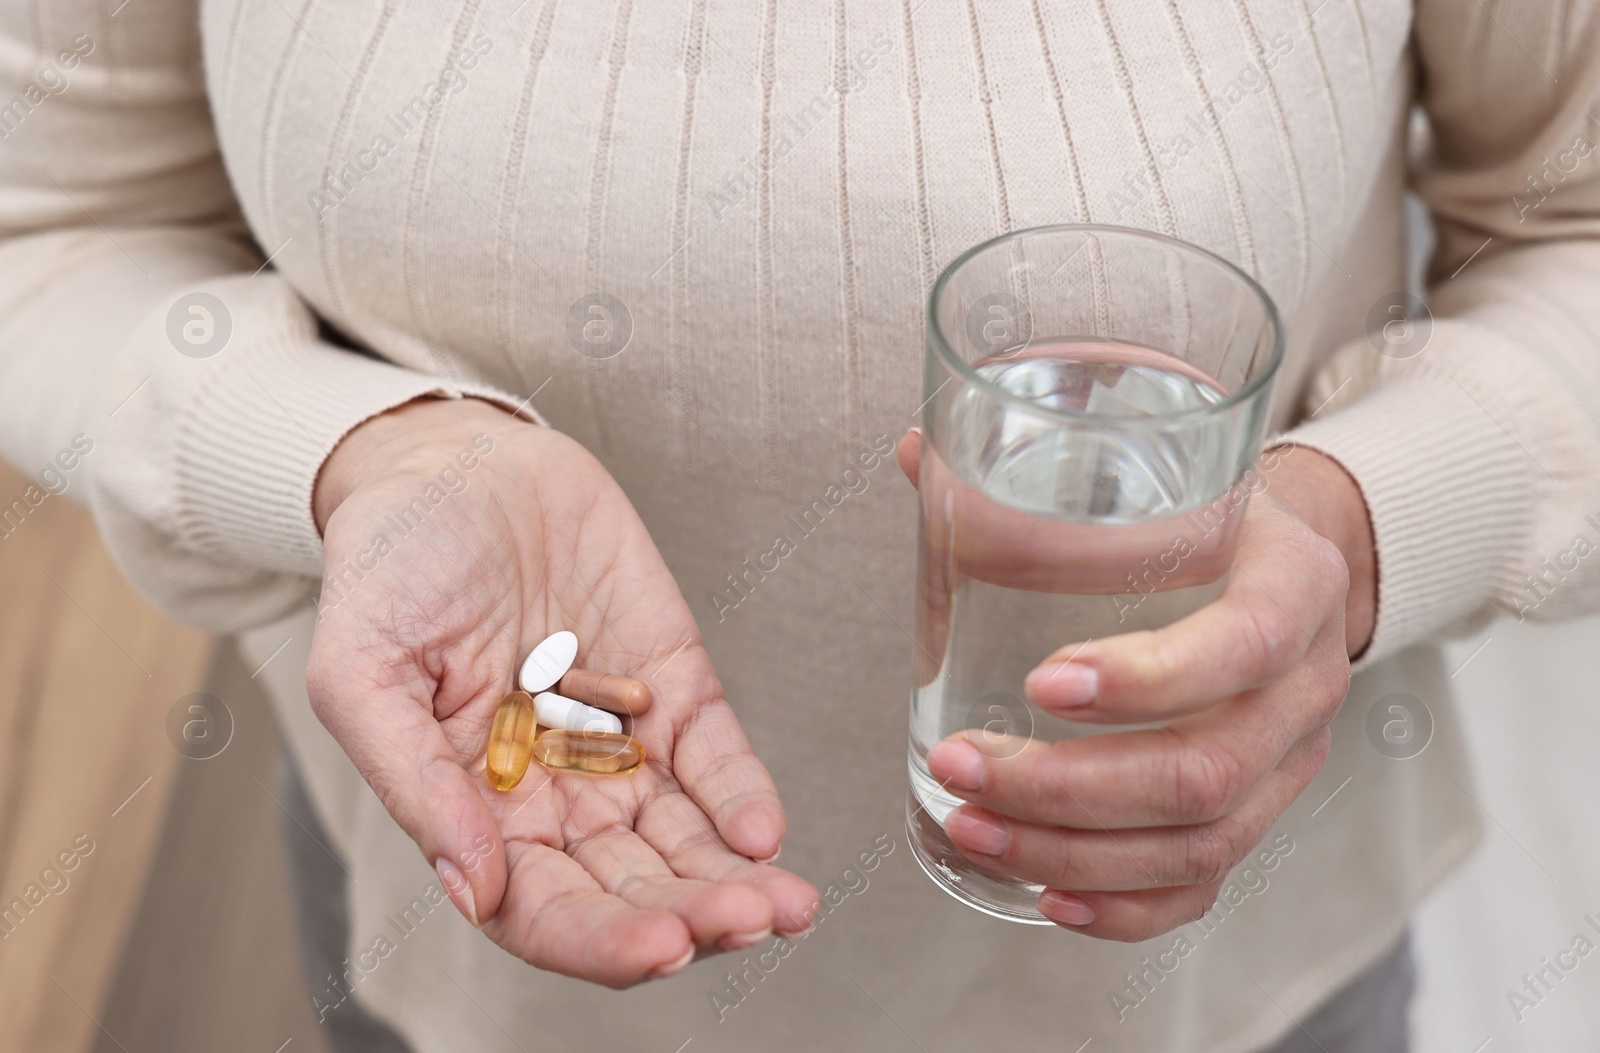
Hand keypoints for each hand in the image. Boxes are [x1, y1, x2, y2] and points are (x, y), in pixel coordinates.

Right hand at [306, 398, 816, 985]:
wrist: (454, 464)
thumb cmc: (389, 566)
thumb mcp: (362, 671)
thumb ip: (413, 781)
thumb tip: (475, 887)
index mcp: (476, 807)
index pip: (542, 909)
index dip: (600, 939)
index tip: (659, 946)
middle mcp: (556, 792)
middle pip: (629, 888)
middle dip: (690, 918)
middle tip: (743, 923)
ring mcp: (619, 741)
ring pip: (685, 837)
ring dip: (736, 878)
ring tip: (784, 904)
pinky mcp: (672, 682)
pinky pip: (713, 754)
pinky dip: (742, 794)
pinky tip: (765, 830)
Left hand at [903, 432, 1375, 940]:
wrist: (1285, 559)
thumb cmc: (1204, 514)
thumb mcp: (1155, 471)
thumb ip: (1039, 467)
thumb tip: (916, 451)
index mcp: (1294, 583)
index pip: (1242, 646)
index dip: (1147, 679)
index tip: (1041, 684)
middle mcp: (1308, 685)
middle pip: (1205, 773)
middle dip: (1067, 788)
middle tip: (960, 765)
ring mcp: (1290, 763)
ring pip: (1199, 846)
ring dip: (1072, 854)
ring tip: (968, 826)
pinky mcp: (1260, 812)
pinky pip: (1205, 887)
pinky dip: (1125, 909)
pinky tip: (1045, 899)